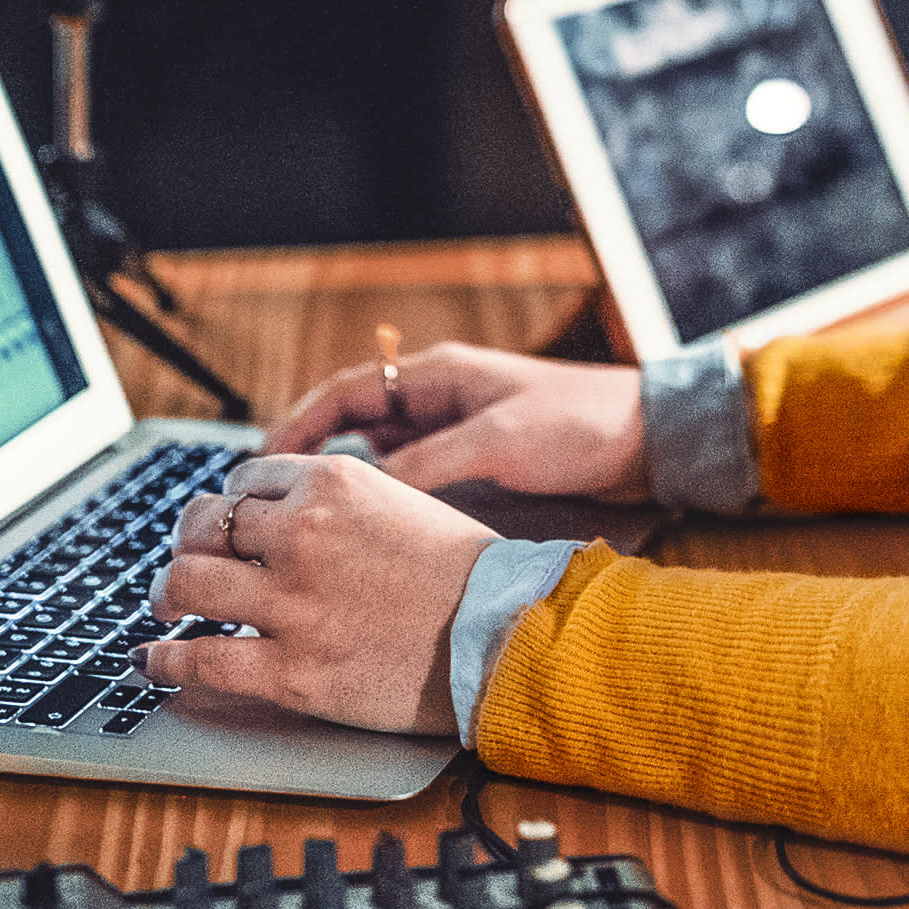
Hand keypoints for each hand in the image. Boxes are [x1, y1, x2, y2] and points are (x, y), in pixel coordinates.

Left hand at [144, 453, 494, 734]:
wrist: (505, 636)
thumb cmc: (468, 574)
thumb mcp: (402, 502)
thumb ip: (339, 503)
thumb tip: (286, 513)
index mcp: (332, 483)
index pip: (244, 482)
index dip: (228, 506)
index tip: (223, 525)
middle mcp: (302, 534)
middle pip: (202, 526)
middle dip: (186, 543)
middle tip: (183, 563)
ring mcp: (292, 604)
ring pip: (185, 585)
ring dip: (164, 595)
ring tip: (163, 606)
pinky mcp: (291, 670)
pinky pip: (198, 661)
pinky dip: (163, 661)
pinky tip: (152, 662)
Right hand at [266, 342, 648, 502]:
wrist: (647, 443)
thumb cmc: (580, 425)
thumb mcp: (496, 443)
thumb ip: (427, 466)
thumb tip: (360, 493)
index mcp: (438, 376)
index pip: (345, 392)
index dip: (297, 425)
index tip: (260, 463)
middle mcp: (440, 399)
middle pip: (354, 424)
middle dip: (311, 458)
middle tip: (272, 502)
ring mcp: (457, 430)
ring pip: (381, 456)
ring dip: (347, 483)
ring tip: (310, 525)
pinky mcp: (477, 462)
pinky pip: (414, 478)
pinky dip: (386, 500)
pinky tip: (371, 533)